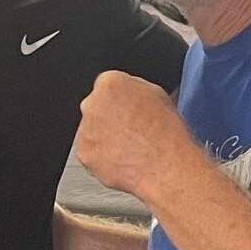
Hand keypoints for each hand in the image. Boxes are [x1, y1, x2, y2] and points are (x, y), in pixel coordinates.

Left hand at [75, 71, 202, 198]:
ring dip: (105, 139)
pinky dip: (103, 158)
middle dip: (109, 119)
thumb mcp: (158, 95)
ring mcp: (85, 129)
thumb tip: (128, 93)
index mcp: (110, 83)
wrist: (165, 167)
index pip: (106, 87)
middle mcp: (92, 103)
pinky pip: (91, 154)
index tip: (126, 110)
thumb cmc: (166, 134)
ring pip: (91, 132)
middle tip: (129, 131)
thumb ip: (134, 89)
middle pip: (95, 108)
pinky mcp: (84, 153)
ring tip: (130, 148)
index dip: (119, 101)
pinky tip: (123, 160)